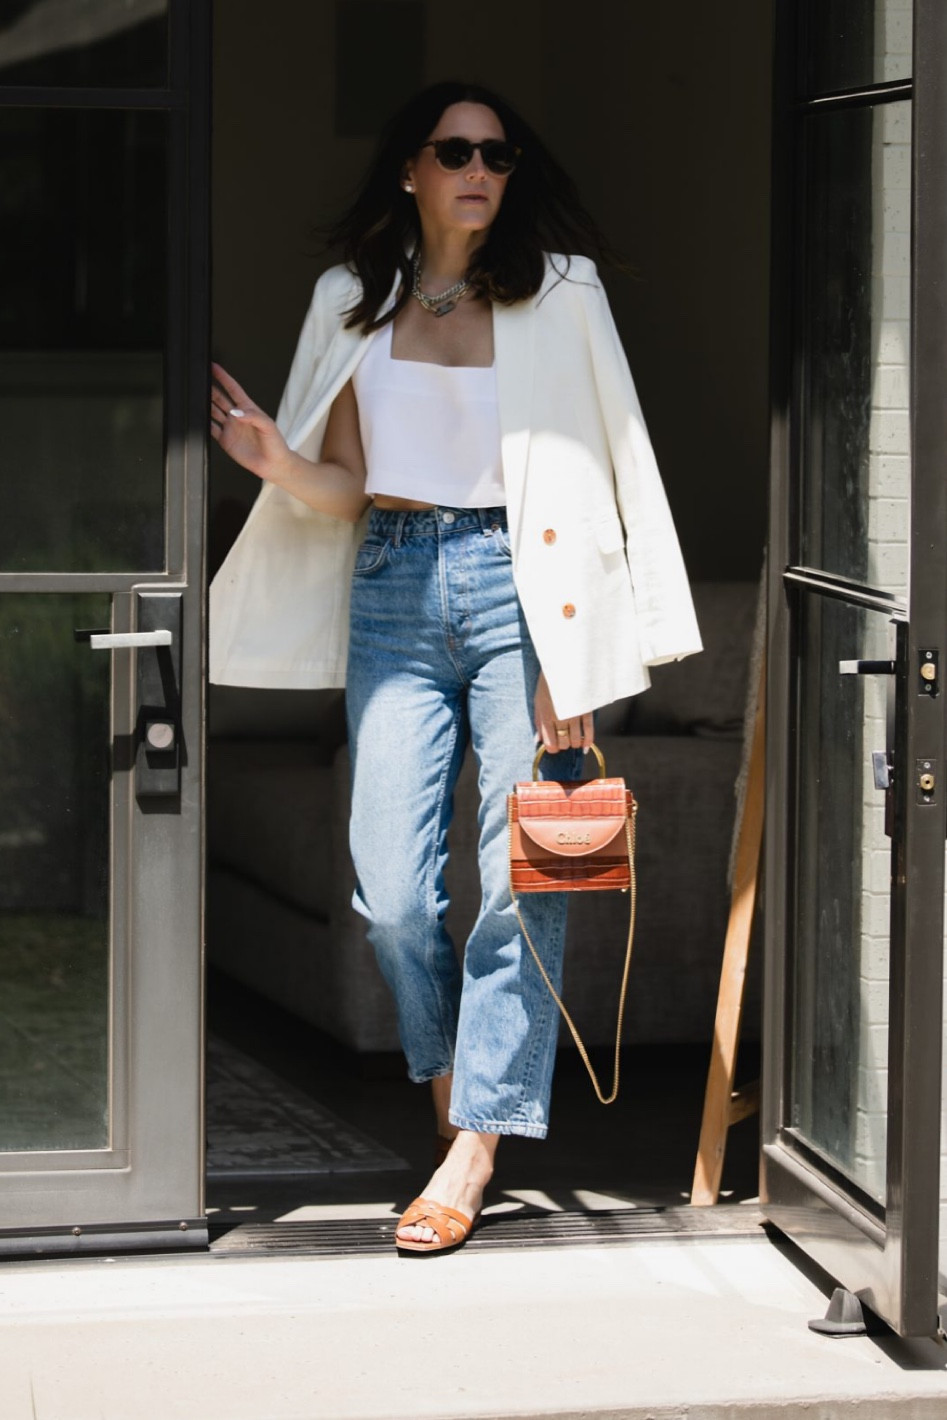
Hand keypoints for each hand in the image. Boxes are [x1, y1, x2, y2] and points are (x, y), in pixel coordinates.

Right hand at [209, 363, 291, 481]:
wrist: (274, 465)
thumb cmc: (276, 444)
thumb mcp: (268, 425)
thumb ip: (253, 416)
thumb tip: (236, 412)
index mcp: (248, 408)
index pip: (233, 389)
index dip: (223, 378)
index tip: (214, 367)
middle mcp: (237, 417)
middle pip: (220, 398)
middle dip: (210, 388)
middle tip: (200, 380)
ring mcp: (230, 428)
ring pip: (213, 412)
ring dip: (205, 404)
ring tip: (195, 396)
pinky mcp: (225, 440)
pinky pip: (211, 429)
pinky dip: (204, 424)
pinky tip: (198, 419)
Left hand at [533, 672, 593, 753]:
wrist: (565, 666)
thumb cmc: (549, 684)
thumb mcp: (537, 701)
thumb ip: (538, 722)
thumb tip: (537, 740)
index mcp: (545, 716)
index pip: (550, 743)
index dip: (552, 748)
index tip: (553, 745)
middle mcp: (560, 718)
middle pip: (564, 743)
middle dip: (563, 744)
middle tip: (563, 739)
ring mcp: (574, 715)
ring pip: (576, 740)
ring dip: (574, 743)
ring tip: (573, 738)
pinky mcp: (586, 710)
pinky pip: (589, 731)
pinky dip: (588, 741)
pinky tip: (585, 746)